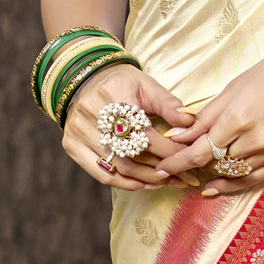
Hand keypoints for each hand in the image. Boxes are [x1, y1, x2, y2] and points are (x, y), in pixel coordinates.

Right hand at [61, 63, 199, 190]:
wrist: (85, 79)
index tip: (189, 158)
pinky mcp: (72, 145)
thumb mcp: (146, 85)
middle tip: (183, 176)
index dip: (170, 150)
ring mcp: (80, 133)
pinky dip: (125, 183)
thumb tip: (190, 122)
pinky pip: (102, 174)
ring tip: (167, 181)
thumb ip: (168, 104)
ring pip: (119, 167)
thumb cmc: (122, 82)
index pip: (147, 134)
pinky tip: (143, 184)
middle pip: (133, 154)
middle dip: (162, 169)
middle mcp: (93, 116)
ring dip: (146, 179)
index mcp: (114, 97)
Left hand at [150, 56, 263, 197]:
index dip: (178, 162)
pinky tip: (215, 186)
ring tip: (193, 173)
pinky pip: (252, 179)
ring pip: (231, 173)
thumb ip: (205, 116)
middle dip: (192, 165)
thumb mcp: (233, 89)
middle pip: (214, 163)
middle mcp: (254, 141)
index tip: (162, 167)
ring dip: (211, 173)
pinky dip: (231, 185)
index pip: (200, 150)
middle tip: (174, 166)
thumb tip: (178, 135)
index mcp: (238, 119)